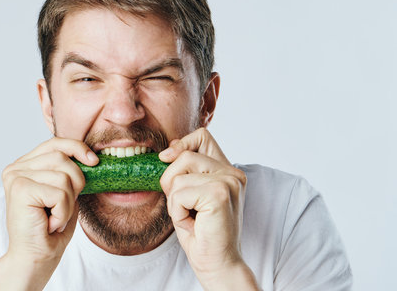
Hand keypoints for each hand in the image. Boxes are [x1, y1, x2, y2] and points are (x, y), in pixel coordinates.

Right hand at [0, 137, 97, 290]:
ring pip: (64, 176)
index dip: (77, 147)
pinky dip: (63, 212)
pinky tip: (50, 224)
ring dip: (68, 203)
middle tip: (64, 207)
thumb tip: (90, 156)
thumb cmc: (50, 229)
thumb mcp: (63, 193)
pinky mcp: (20, 189)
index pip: (55, 143)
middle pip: (62, 156)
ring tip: (55, 217)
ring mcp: (15, 177)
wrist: (35, 258)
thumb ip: (67, 172)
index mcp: (25, 165)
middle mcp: (16, 168)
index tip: (94, 161)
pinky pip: (60, 193)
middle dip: (75, 183)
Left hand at [159, 128, 257, 289]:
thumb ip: (185, 171)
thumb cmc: (201, 232)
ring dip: (174, 202)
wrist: (217, 264)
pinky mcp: (219, 194)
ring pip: (178, 176)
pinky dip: (178, 212)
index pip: (202, 136)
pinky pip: (179, 194)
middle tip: (183, 207)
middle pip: (184, 155)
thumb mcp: (189, 195)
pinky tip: (193, 223)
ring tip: (191, 217)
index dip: (181, 144)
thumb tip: (169, 149)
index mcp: (228, 170)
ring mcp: (228, 182)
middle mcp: (232, 173)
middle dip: (171, 181)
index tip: (167, 159)